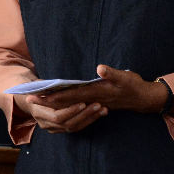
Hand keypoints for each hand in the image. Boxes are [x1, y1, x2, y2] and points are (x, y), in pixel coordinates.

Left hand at [14, 65, 169, 133]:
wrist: (144, 99)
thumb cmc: (133, 85)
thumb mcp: (125, 77)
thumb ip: (111, 73)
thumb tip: (100, 68)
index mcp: (95, 92)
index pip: (69, 95)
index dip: (52, 96)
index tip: (38, 94)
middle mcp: (91, 99)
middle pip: (64, 102)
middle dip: (47, 101)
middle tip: (29, 99)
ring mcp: (92, 102)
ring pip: (69, 104)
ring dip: (53, 103)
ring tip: (38, 100)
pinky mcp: (94, 103)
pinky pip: (76, 104)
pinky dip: (64, 104)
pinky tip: (56, 103)